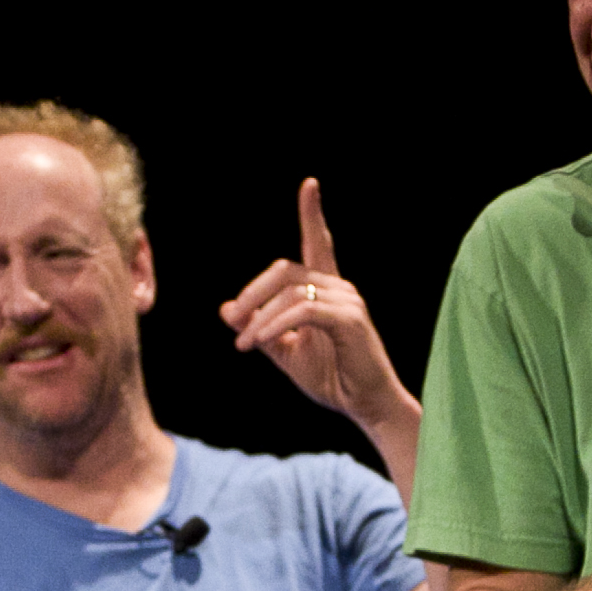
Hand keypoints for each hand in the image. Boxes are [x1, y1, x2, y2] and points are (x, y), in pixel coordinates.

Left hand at [219, 177, 407, 428]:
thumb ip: (259, 329)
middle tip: (234, 323)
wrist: (364, 405)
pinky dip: (275, 325)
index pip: (319, 242)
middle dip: (252, 293)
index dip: (312, 213)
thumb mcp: (287, 352)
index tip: (310, 185)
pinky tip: (259, 342)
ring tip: (244, 344)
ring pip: (289, 293)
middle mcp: (339, 287)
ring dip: (259, 319)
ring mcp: (346, 301)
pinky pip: (301, 312)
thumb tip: (227, 310)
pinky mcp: (348, 320)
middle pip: (284, 270)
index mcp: (326, 289)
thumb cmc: (332, 378)